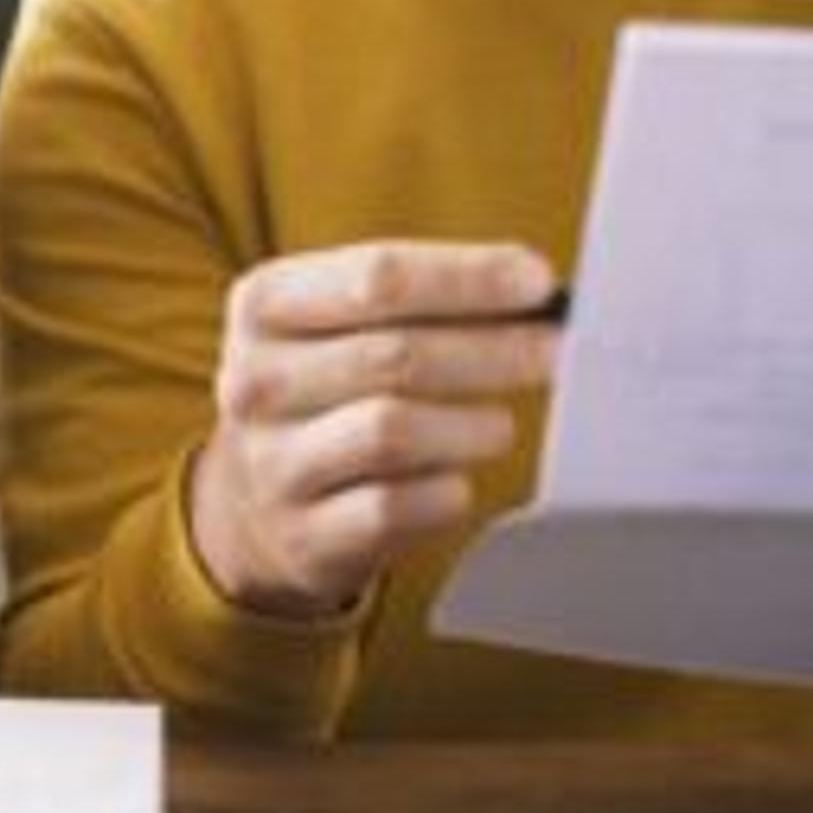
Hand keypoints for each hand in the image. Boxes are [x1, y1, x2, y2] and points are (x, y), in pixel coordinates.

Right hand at [188, 240, 561, 618]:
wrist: (254, 500)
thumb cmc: (329, 388)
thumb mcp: (341, 323)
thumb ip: (424, 296)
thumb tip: (536, 289)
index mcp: (264, 304)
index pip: (378, 277)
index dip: (470, 277)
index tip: (540, 283)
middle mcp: (255, 381)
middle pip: (394, 354)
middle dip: (494, 349)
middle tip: (558, 352)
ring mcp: (273, 463)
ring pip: (392, 431)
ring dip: (470, 425)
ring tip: (499, 425)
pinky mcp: (305, 535)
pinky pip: (395, 508)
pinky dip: (444, 492)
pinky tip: (457, 480)